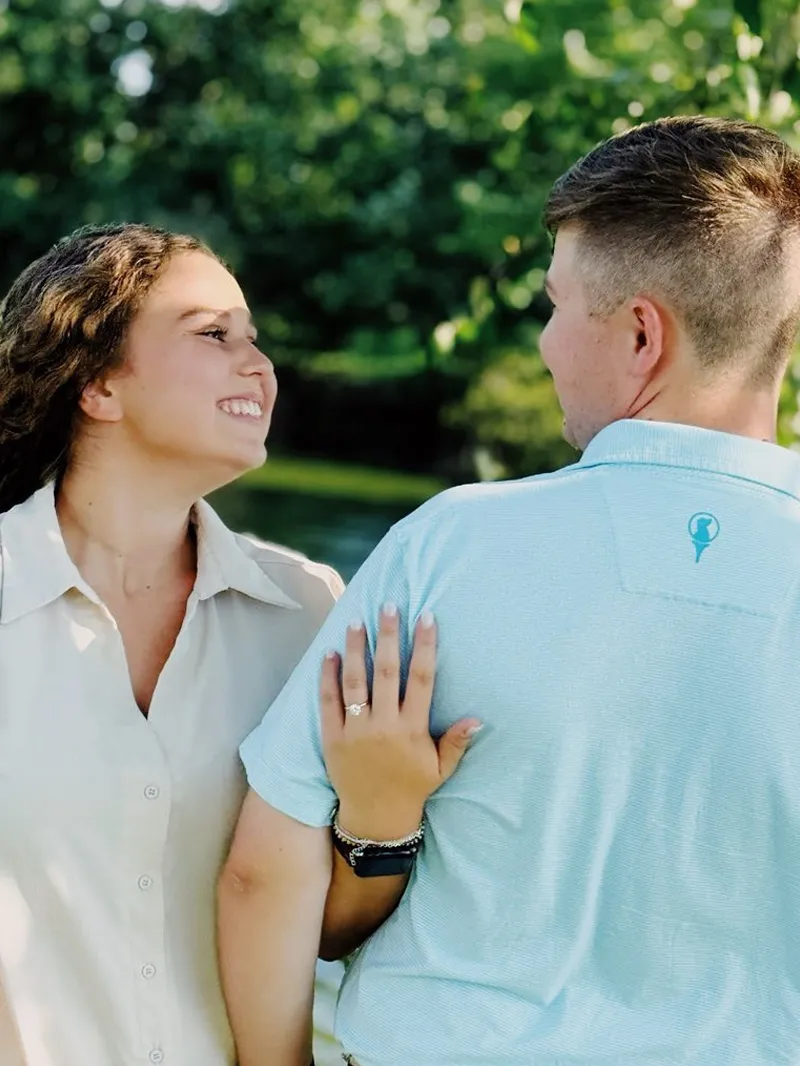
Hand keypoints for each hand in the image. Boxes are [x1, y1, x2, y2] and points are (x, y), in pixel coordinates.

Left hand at [319, 603, 481, 840]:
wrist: (375, 817)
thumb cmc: (412, 787)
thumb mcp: (440, 768)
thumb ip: (457, 741)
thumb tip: (478, 718)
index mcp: (412, 729)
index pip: (421, 679)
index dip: (424, 646)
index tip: (425, 618)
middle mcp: (383, 725)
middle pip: (387, 671)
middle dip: (388, 636)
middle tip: (388, 606)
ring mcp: (355, 730)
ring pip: (355, 681)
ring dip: (356, 649)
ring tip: (356, 621)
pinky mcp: (332, 737)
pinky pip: (328, 701)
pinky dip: (327, 676)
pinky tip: (330, 652)